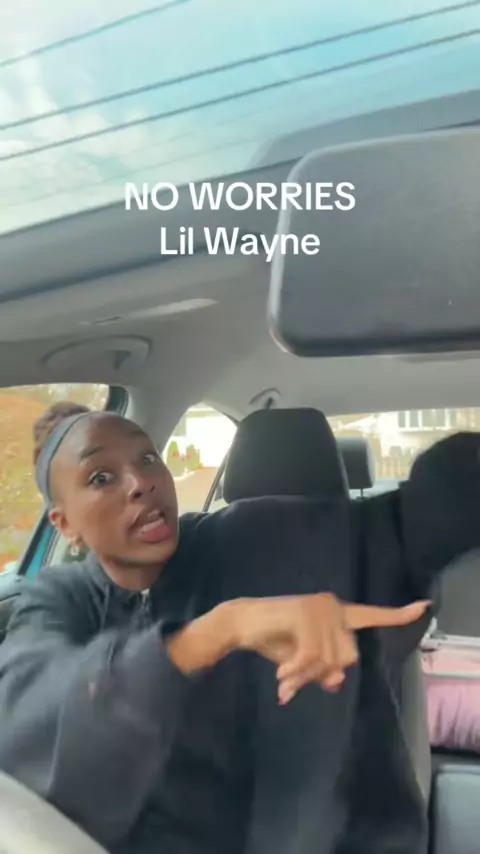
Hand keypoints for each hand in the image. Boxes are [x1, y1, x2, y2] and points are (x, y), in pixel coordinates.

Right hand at [232, 594, 429, 703]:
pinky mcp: (304, 614)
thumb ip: (325, 669)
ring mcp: (319, 608)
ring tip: (284, 682)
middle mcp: (333, 606)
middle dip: (322, 675)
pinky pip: (312, 657)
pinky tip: (281, 678)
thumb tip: (337, 681)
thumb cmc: (274, 641)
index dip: (399, 615)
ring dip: (305, 677)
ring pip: (329, 660)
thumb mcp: (305, 661)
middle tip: (295, 684)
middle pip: (348, 656)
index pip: (373, 614)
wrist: (241, 625)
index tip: (424, 608)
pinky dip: (296, 672)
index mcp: (337, 613)